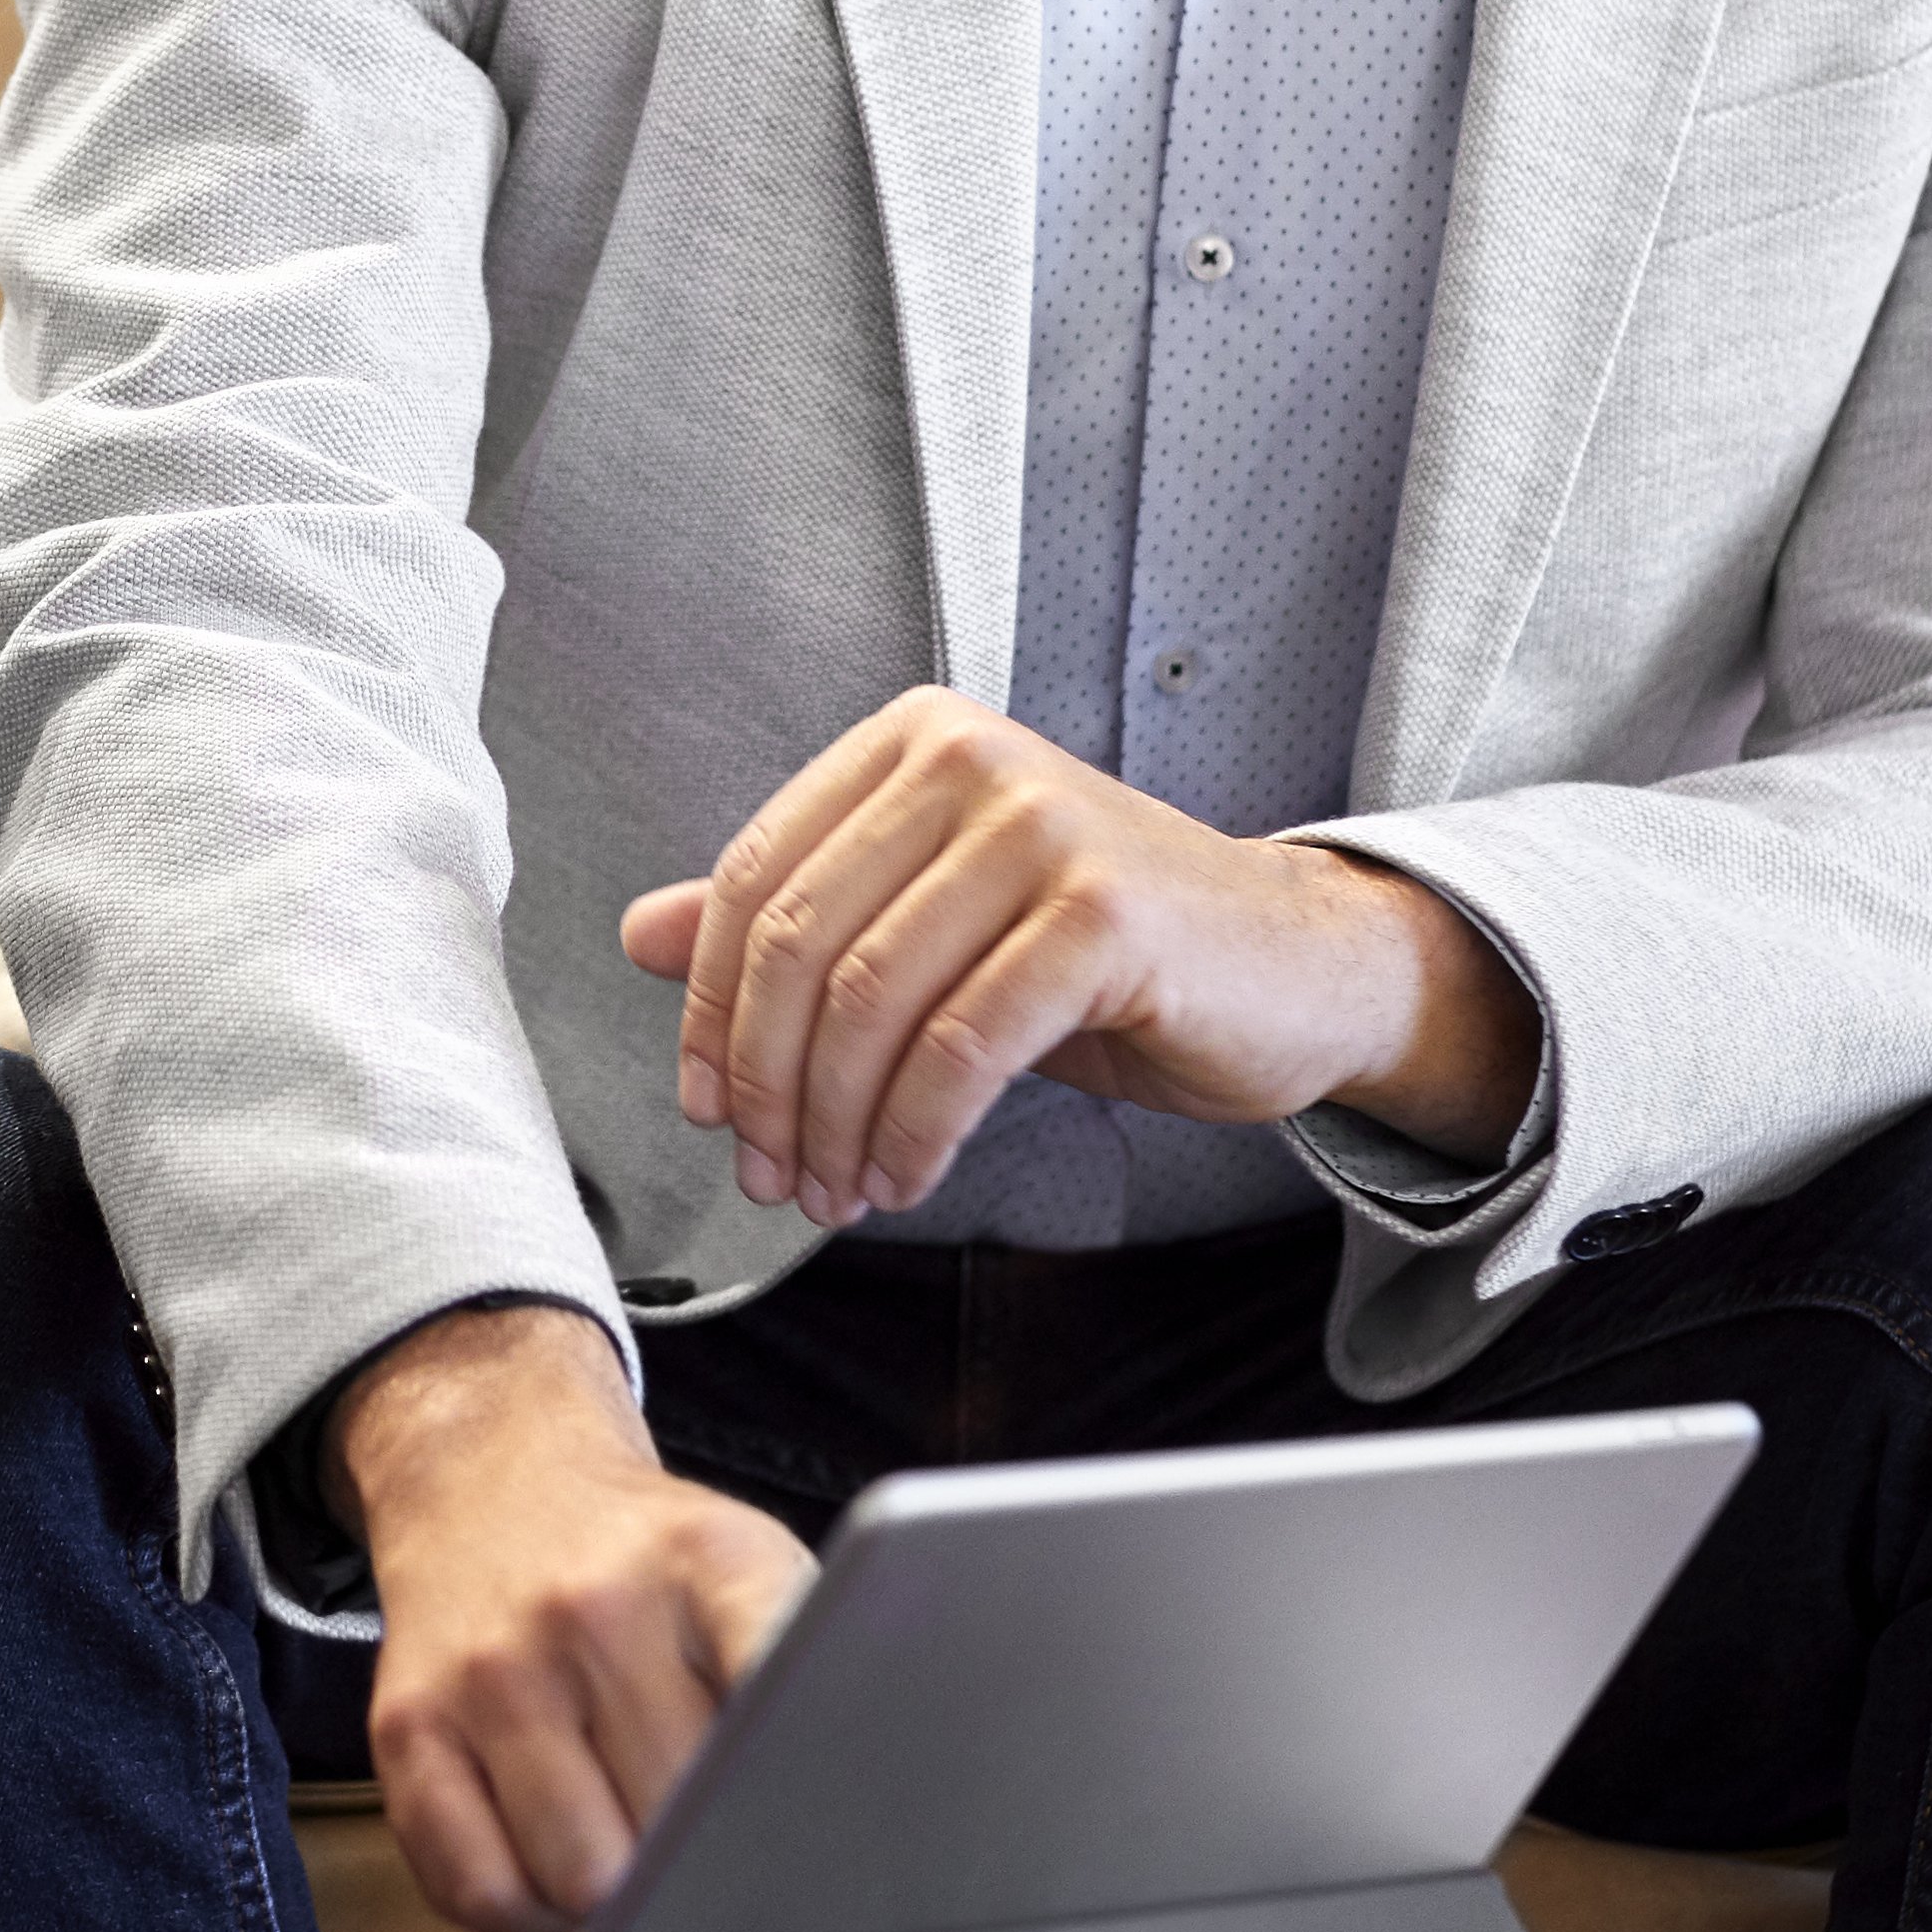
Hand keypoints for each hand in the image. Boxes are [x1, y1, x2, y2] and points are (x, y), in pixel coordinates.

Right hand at [336, 1304, 809, 1931]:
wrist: (492, 1479)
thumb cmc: (640, 1560)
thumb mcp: (746, 1569)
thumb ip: (803, 1676)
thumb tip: (847, 1827)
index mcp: (710, 1560)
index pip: (785, 1686)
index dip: (806, 1781)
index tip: (816, 1823)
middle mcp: (594, 1606)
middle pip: (685, 1829)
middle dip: (702, 1852)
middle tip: (694, 1812)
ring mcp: (491, 1666)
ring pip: (582, 1881)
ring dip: (611, 1892)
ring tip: (619, 1830)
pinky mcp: (406, 1724)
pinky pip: (478, 1893)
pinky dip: (523, 1911)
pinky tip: (546, 1853)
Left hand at [617, 691, 1541, 1227]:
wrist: (1290, 966)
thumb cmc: (1109, 948)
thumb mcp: (931, 918)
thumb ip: (795, 915)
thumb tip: (641, 933)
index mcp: (909, 743)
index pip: (754, 880)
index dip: (708, 1010)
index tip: (704, 1103)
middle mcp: (968, 759)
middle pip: (799, 945)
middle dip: (767, 1084)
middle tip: (769, 1171)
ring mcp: (1040, 827)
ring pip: (873, 1004)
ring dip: (837, 1124)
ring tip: (839, 1187)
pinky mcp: (1104, 913)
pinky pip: (963, 1047)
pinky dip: (916, 1132)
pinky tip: (909, 1173)